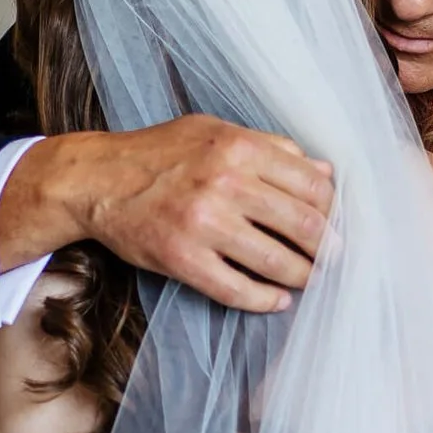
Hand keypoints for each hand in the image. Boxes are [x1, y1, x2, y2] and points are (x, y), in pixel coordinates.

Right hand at [0, 116, 333, 312]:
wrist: (97, 180)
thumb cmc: (161, 153)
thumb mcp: (215, 132)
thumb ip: (271, 148)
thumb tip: (324, 171)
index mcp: (238, 147)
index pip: (311, 184)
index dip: (332, 209)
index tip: (334, 223)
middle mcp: (224, 183)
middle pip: (302, 224)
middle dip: (326, 247)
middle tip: (332, 258)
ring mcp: (203, 224)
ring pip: (276, 261)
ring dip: (302, 276)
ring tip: (308, 279)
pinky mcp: (182, 259)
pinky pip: (237, 290)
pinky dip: (264, 300)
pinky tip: (276, 299)